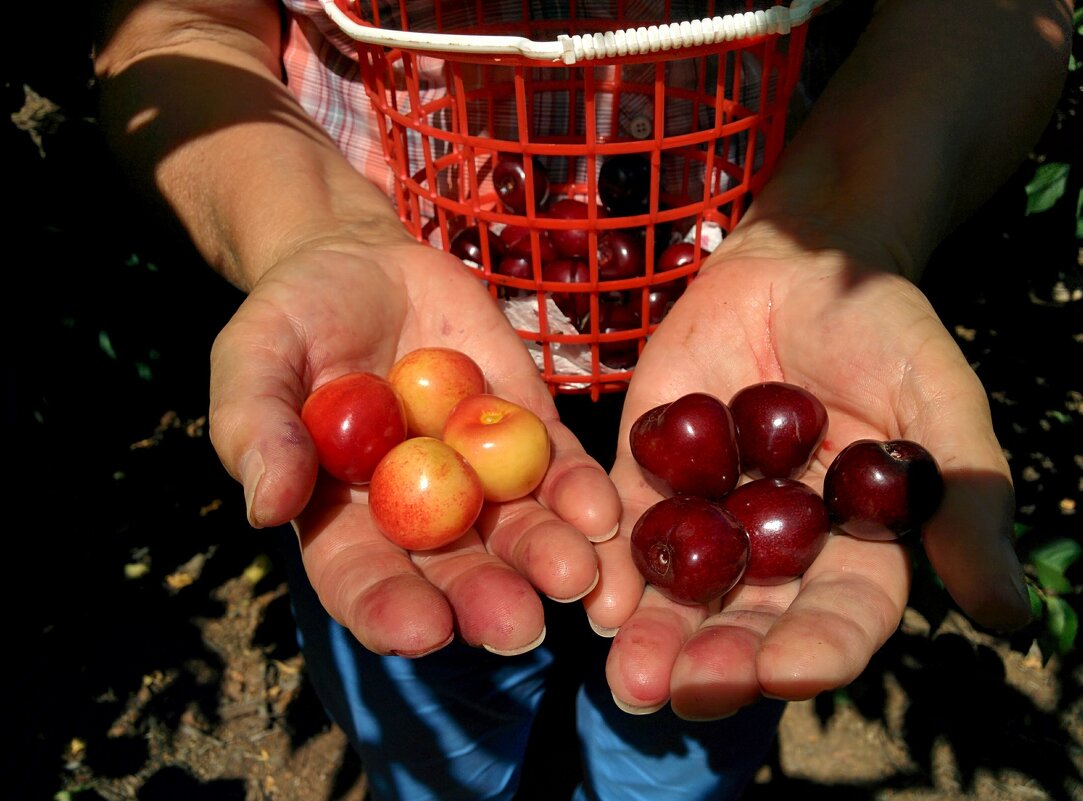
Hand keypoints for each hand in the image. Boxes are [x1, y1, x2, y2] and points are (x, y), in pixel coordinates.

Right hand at [208, 237, 620, 657]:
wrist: (361, 262)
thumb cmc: (292, 320)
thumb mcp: (253, 359)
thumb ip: (255, 428)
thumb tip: (266, 506)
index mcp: (343, 517)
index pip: (364, 580)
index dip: (389, 609)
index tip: (421, 630)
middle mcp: (419, 512)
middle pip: (453, 571)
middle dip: (486, 600)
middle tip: (518, 627)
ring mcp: (478, 474)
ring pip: (518, 530)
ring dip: (549, 556)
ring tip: (577, 576)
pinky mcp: (526, 428)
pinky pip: (559, 468)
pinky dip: (582, 493)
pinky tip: (602, 514)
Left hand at [583, 238, 1031, 718]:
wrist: (802, 264)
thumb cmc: (885, 331)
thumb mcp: (937, 404)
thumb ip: (964, 500)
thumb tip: (1008, 615)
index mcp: (852, 548)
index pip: (839, 617)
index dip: (815, 649)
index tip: (785, 672)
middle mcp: (775, 548)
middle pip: (748, 622)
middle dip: (717, 661)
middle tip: (682, 692)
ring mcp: (708, 512)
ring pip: (679, 590)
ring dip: (653, 634)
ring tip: (631, 676)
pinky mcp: (648, 469)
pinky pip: (625, 522)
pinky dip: (609, 558)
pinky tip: (594, 593)